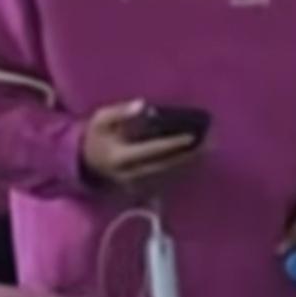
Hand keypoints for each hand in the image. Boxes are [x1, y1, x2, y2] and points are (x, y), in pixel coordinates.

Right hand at [80, 101, 205, 191]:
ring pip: (169, 176)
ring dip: (190, 163)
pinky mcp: (141, 191)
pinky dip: (182, 170)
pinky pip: (166, 181)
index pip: (153, 150)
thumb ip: (121, 112)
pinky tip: (196, 160)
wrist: (84, 163)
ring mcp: (136, 186)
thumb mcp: (102, 119)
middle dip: (190, 155)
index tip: (193, 136)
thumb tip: (143, 105)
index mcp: (120, 157)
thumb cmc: (95, 136)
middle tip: (211, 142)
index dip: (174, 143)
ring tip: (209, 149)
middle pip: (167, 166)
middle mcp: (130, 175)